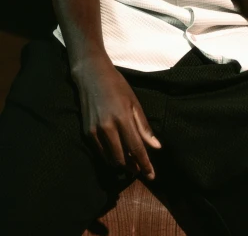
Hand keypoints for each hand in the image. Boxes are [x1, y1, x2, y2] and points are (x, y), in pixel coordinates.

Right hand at [72, 55, 160, 179]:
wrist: (91, 76)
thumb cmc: (117, 86)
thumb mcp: (134, 102)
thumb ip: (143, 126)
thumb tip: (156, 146)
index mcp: (122, 118)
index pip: (136, 148)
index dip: (145, 164)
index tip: (151, 176)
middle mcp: (107, 127)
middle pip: (122, 158)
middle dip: (133, 167)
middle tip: (142, 169)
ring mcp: (95, 131)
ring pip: (110, 158)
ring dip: (121, 164)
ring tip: (131, 164)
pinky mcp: (87, 132)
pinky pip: (100, 152)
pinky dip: (110, 157)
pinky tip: (117, 154)